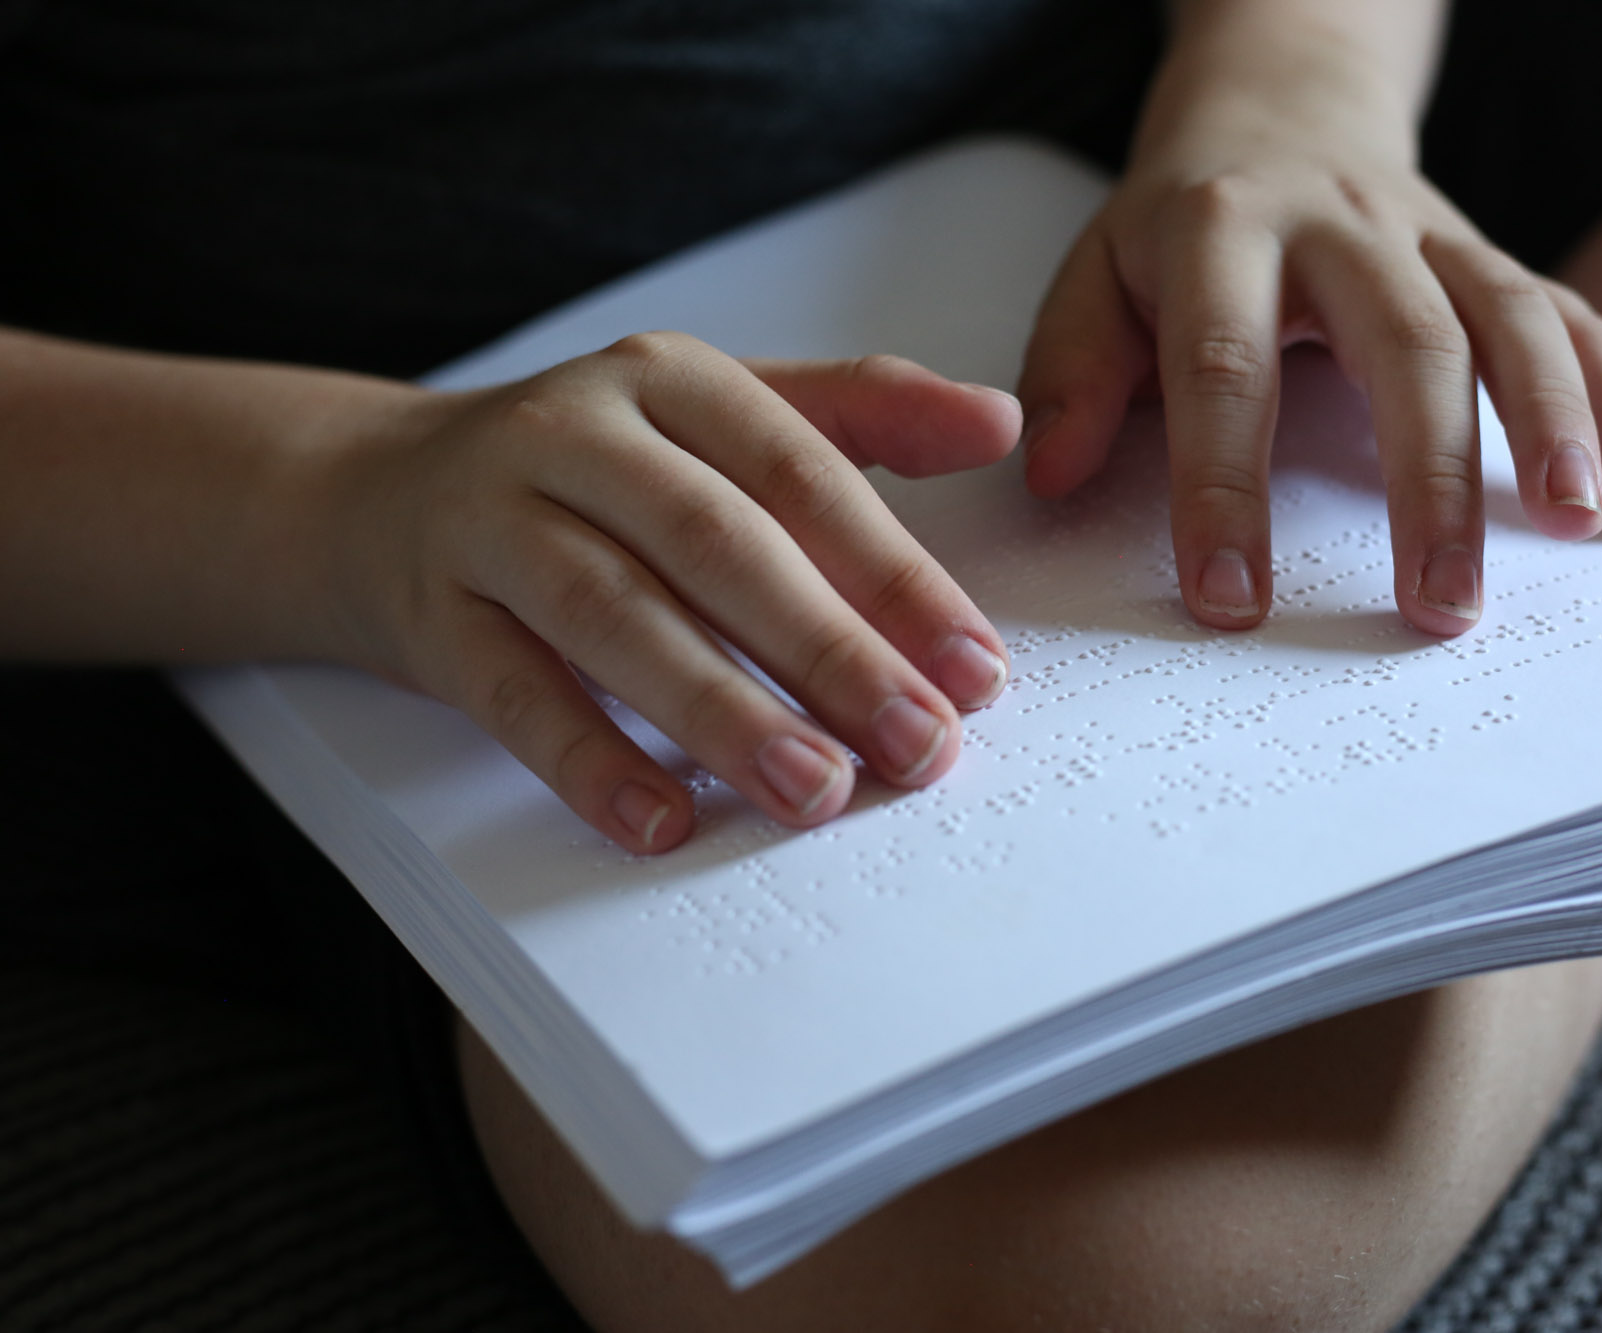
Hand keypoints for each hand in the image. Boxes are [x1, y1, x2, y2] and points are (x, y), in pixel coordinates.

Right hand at [324, 336, 1018, 853]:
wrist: (373, 493)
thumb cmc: (590, 470)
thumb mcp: (718, 418)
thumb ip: (860, 415)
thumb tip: (1001, 422)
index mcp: (669, 381)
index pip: (801, 474)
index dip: (894, 576)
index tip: (974, 670)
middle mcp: (574, 433)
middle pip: (715, 543)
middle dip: (828, 651)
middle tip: (918, 746)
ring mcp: (488, 520)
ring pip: (613, 615)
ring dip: (722, 710)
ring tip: (813, 791)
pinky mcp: (428, 612)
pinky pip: (510, 690)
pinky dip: (587, 758)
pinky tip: (660, 821)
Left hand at [1017, 19, 1601, 635]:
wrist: (1278, 110)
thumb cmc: (1176, 228)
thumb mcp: (1093, 275)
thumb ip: (1070, 370)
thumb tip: (1054, 477)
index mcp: (1221, 232)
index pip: (1223, 367)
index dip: (1225, 487)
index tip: (1231, 598)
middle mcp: (1342, 226)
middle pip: (1405, 343)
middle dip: (1430, 478)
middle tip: (1439, 607)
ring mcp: (1434, 237)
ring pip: (1513, 319)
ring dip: (1555, 427)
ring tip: (1579, 532)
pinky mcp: (1494, 260)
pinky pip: (1575, 322)